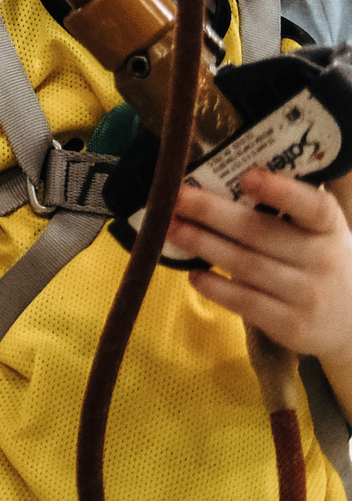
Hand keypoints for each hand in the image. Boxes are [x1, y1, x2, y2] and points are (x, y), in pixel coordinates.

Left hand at [171, 169, 351, 364]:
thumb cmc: (320, 263)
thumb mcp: (317, 234)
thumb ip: (284, 212)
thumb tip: (218, 181)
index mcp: (328, 229)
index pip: (312, 207)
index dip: (281, 191)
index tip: (247, 175)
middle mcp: (322, 259)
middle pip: (259, 232)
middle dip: (212, 212)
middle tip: (176, 197)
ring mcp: (306, 294)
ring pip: (245, 265)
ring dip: (202, 244)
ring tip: (171, 228)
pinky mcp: (291, 325)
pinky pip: (245, 302)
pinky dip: (216, 287)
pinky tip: (193, 274)